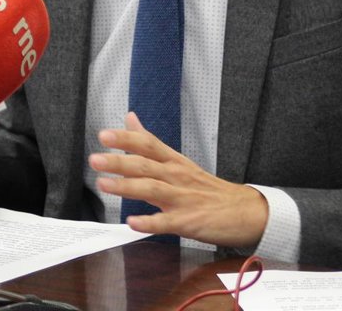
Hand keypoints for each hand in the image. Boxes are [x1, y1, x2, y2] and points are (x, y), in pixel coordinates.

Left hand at [89, 112, 267, 248]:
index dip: (126, 138)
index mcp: (174, 161)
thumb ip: (151, 142)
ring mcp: (183, 199)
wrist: (246, 211)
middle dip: (119, 161)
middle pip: (145, 165)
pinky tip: (132, 222)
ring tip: (104, 185)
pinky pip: (166, 222)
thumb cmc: (208, 188)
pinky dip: (149, 222)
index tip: (105, 135)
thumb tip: (130, 118)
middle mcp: (177, 176)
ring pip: (152, 189)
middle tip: (95, 158)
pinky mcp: (188, 222)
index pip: (148, 144)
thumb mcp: (180, 160)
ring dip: (126, 187)